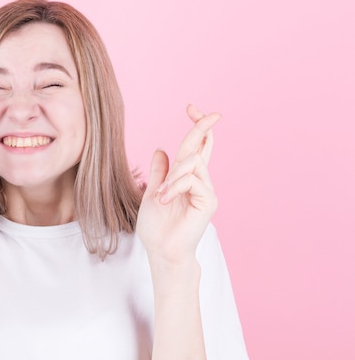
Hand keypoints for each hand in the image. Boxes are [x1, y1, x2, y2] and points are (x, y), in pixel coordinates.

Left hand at [137, 105, 218, 269]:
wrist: (161, 252)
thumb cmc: (156, 228)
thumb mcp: (152, 193)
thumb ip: (159, 173)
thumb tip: (161, 149)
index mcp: (186, 179)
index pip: (196, 147)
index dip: (197, 127)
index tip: (192, 108)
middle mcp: (199, 182)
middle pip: (200, 146)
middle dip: (199, 125)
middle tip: (192, 108)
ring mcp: (206, 191)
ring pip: (192, 163)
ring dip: (172, 175)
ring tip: (160, 195)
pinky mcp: (208, 201)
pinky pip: (192, 180)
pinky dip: (175, 186)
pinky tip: (164, 199)